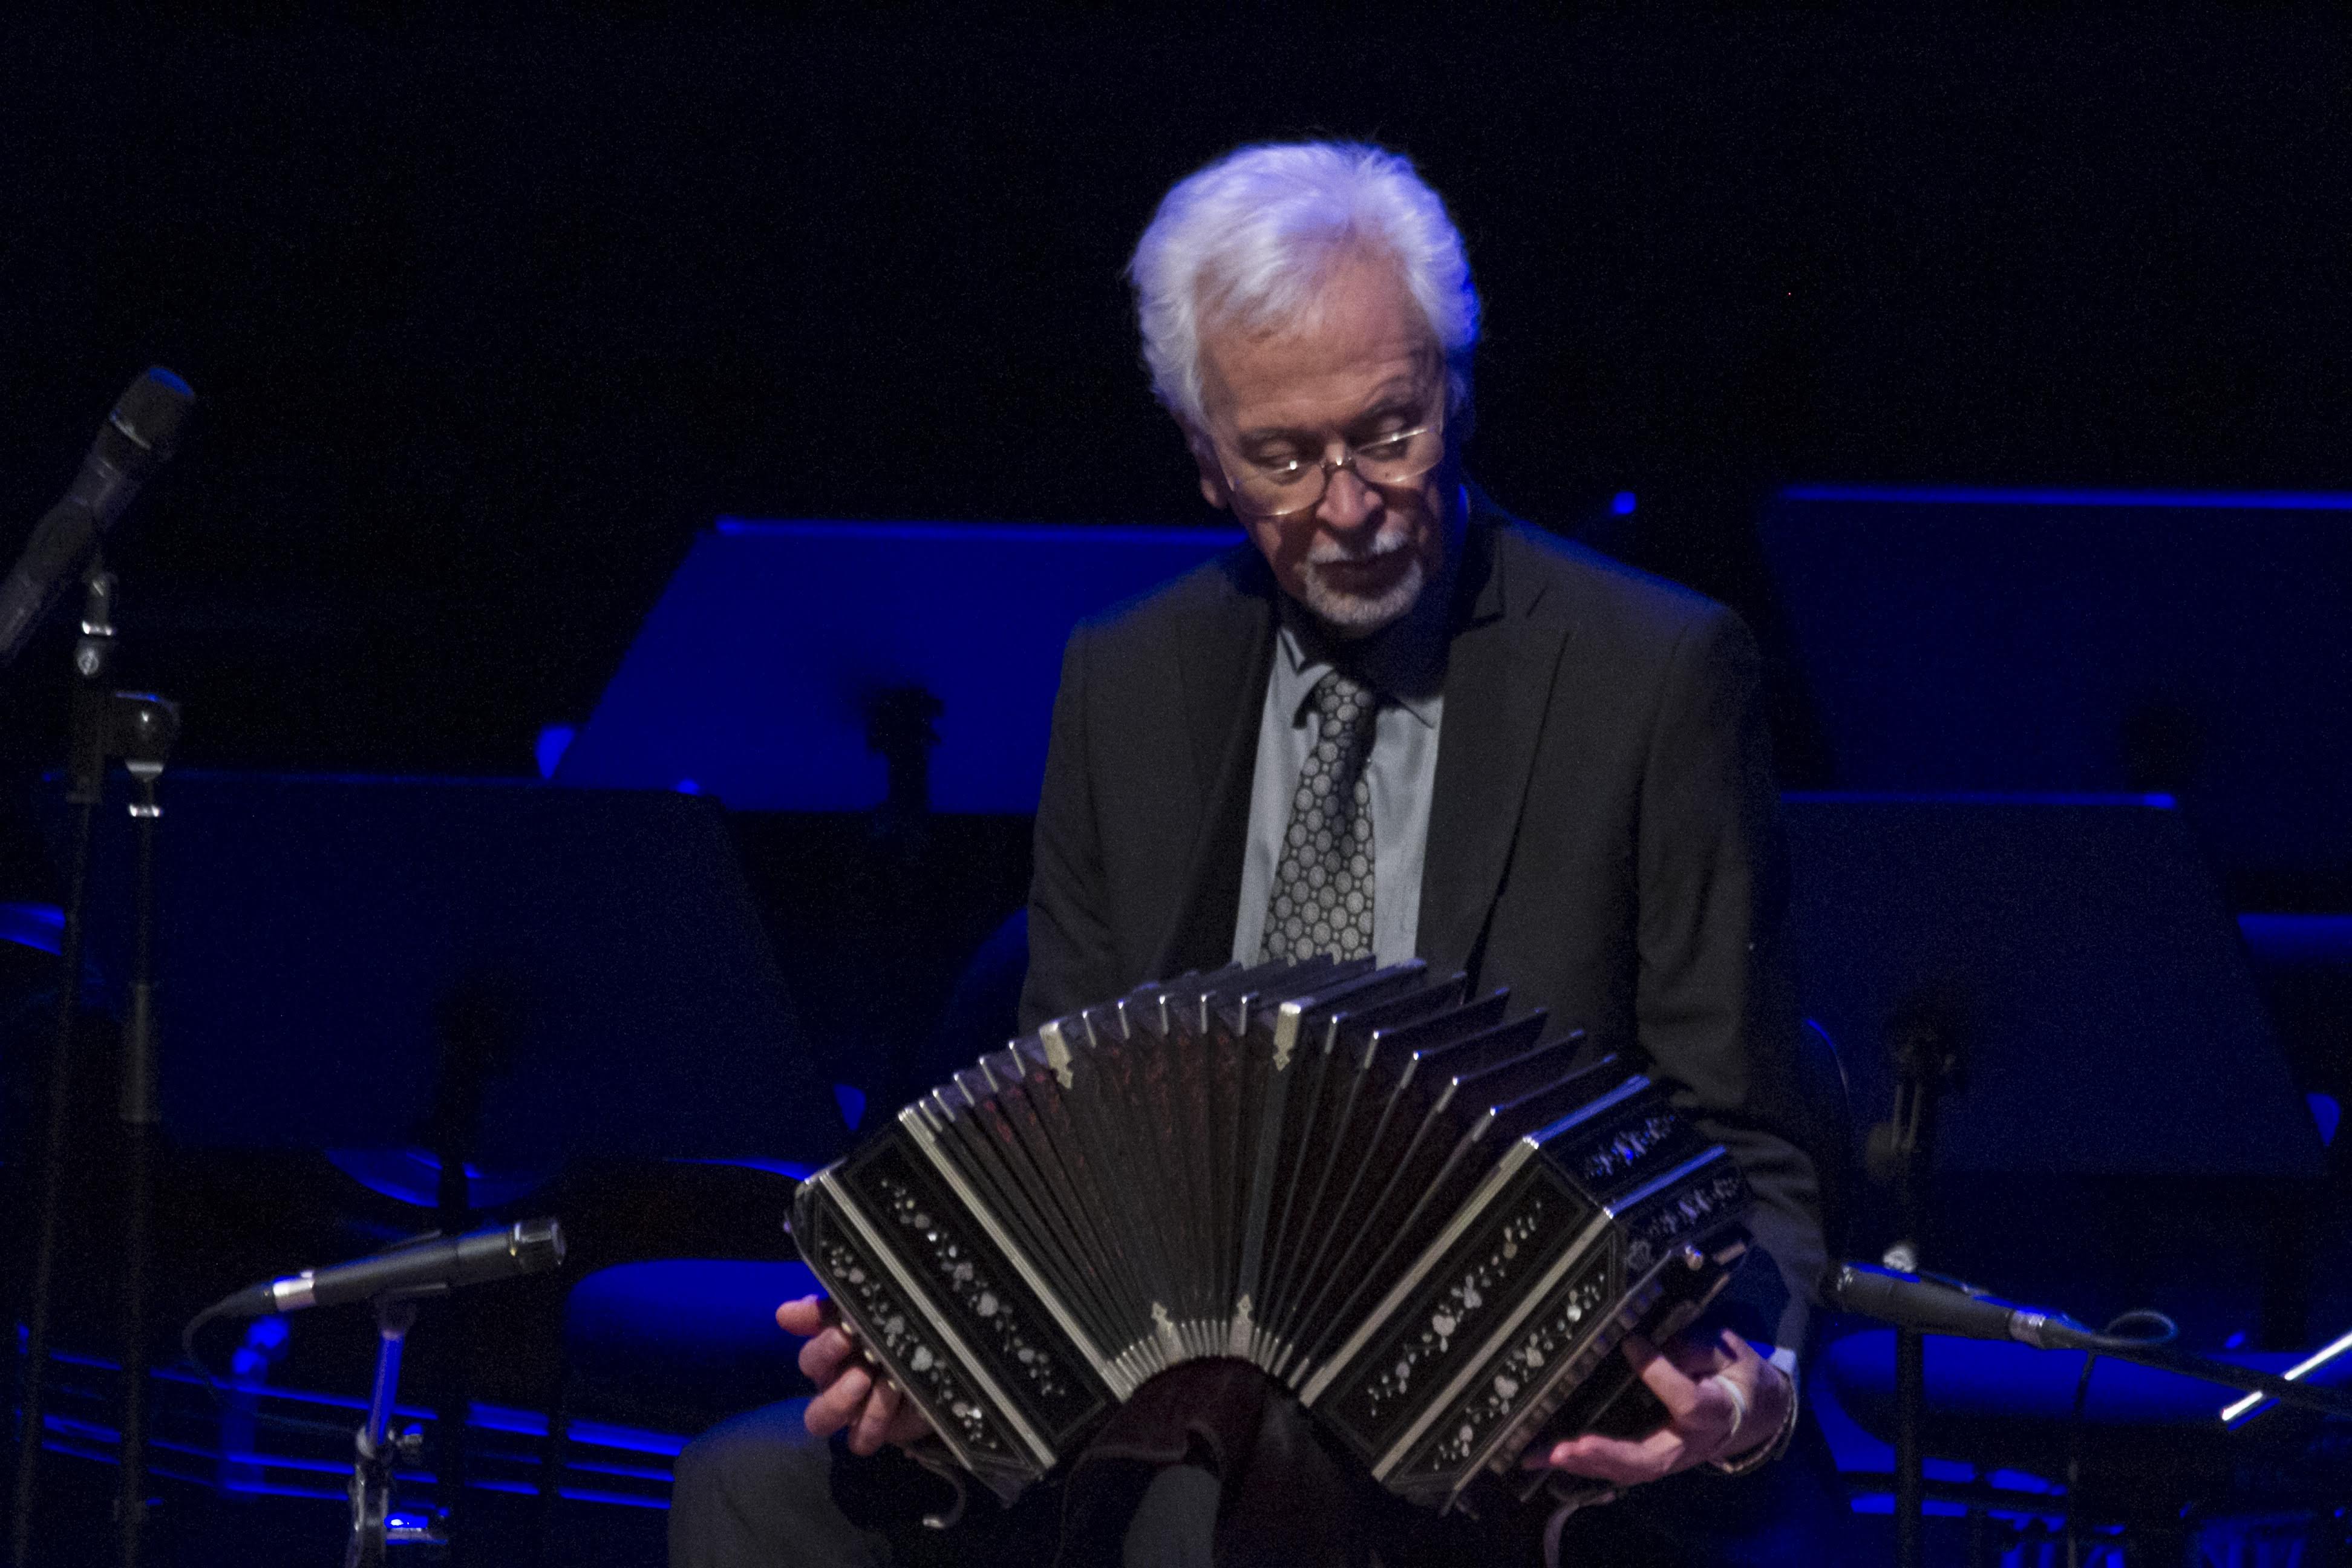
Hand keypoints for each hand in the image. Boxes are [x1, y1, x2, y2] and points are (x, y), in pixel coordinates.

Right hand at [776, 1295, 934, 1454]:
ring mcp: (848, 1410)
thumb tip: (790, 1311)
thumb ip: (845, 1309)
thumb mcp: (885, 1317)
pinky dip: (874, 1421)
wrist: (943, 1377)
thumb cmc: (908, 1340)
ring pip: (817, 1417)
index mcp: (836, 1341)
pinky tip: (894, 1401)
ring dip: (838, 1399)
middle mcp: (833, 1375)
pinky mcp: (869, 1434)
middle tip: (846, 1339)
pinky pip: (858, 1439)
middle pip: (810, 1364)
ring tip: (866, 1380)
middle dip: (825, 1351)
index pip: (810, 1324)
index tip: (808, 1315)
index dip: (808, 1321)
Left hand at [1530, 1329, 1790, 1486]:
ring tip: (1545, 1454)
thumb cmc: (1737, 1376)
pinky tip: (1550, 1456)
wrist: (1751, 1414)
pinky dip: (1585, 1465)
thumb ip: (1696, 1347)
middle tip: (1568, 1448)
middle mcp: (1690, 1443)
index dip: (1660, 1373)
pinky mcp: (1653, 1458)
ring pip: (1629, 1470)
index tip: (1633, 1343)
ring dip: (1585, 1464)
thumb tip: (1648, 1343)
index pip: (1687, 1400)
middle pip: (1649, 1458)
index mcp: (1715, 1411)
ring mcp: (1670, 1456)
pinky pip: (1619, 1468)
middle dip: (1606, 1455)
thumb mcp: (1729, 1352)